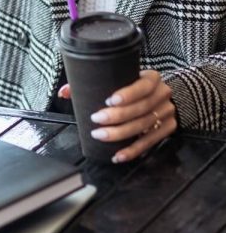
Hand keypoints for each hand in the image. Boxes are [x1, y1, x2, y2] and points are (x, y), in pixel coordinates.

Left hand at [58, 70, 177, 162]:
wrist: (158, 95)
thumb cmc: (130, 85)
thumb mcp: (117, 78)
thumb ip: (90, 81)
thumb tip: (64, 93)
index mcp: (152, 78)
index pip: (143, 86)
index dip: (128, 94)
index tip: (110, 100)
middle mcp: (162, 94)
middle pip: (141, 108)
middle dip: (117, 116)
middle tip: (97, 120)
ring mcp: (166, 113)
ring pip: (144, 126)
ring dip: (121, 134)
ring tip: (101, 135)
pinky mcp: (167, 129)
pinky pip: (149, 142)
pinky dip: (133, 150)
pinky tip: (118, 155)